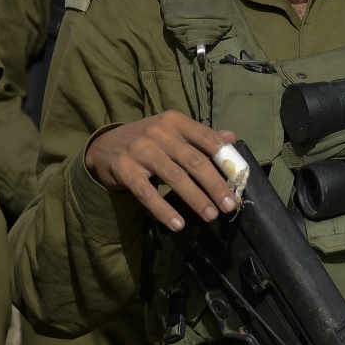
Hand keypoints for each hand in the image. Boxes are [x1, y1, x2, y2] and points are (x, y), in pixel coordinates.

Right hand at [84, 111, 237, 230]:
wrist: (105, 146)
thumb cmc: (147, 141)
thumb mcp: (172, 132)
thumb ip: (200, 137)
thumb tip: (231, 138)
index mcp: (175, 121)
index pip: (206, 138)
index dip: (225, 159)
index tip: (239, 180)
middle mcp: (159, 132)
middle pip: (194, 161)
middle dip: (215, 185)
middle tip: (230, 204)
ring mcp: (140, 150)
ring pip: (174, 177)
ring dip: (196, 198)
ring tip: (211, 216)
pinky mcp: (125, 169)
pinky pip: (147, 193)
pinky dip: (163, 210)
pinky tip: (178, 223)